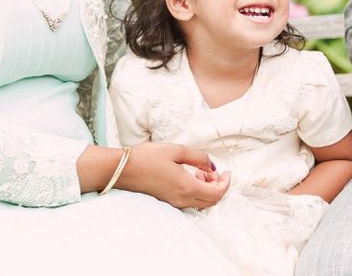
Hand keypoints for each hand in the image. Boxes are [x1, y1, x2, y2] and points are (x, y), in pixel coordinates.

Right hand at [116, 142, 230, 208]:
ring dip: (207, 188)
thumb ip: (198, 157)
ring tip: (199, 169)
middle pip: (211, 201)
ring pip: (201, 202)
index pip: (217, 193)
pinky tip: (189, 176)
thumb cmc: (148, 157)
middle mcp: (182, 199)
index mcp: (187, 187)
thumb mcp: (176, 150)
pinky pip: (190, 201)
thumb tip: (211, 165)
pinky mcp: (168, 201)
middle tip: (212, 169)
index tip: (227, 171)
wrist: (124, 170)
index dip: (226, 183)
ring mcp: (174, 203)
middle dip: (217, 186)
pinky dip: (196, 190)